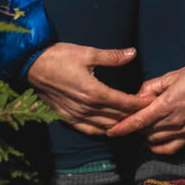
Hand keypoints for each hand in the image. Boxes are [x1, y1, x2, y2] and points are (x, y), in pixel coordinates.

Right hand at [25, 43, 154, 135]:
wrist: (31, 64)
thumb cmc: (59, 56)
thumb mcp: (87, 53)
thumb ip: (112, 56)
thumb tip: (132, 53)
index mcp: (94, 92)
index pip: (124, 103)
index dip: (140, 104)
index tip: (153, 104)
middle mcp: (86, 107)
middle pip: (117, 118)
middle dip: (134, 117)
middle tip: (149, 115)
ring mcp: (76, 115)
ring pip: (105, 127)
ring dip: (120, 126)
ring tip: (133, 123)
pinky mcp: (67, 117)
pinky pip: (89, 130)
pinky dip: (102, 131)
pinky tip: (109, 130)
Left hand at [105, 60, 184, 154]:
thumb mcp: (173, 75)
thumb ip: (152, 86)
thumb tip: (138, 96)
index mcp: (167, 104)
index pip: (139, 121)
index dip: (123, 127)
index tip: (110, 131)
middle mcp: (174, 121)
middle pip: (144, 132)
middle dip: (132, 128)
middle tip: (126, 120)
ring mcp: (183, 130)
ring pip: (154, 141)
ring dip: (143, 136)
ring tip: (139, 127)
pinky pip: (170, 148)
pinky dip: (158, 147)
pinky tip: (152, 141)